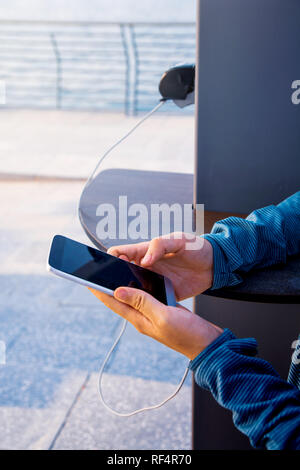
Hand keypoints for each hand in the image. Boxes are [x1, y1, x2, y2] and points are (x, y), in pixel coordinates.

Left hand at [88, 286, 222, 359]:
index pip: (112, 302)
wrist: (207, 345)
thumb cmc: (188, 335)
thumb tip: (118, 291)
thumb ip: (142, 302)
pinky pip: (145, 297)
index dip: (98, 290)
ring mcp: (152, 315)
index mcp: (139, 319)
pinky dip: (139, 287)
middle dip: (106, 286)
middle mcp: (142, 318)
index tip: (85, 278)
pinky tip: (139, 281)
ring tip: (112, 273)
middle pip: (119, 299)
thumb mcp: (163, 315)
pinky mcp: (162, 312)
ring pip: (132, 297)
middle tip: (96, 272)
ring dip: (121, 285)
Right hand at [107, 233, 213, 300]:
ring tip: (123, 299)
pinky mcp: (163, 293)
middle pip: (121, 272)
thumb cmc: (198, 247)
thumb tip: (144, 259)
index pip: (119, 252)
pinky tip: (142, 308)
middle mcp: (146, 266)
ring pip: (132, 288)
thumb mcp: (180, 240)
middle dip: (113, 278)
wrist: (215, 265)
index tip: (111, 267)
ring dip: (126, 293)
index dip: (110, 259)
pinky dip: (143, 304)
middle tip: (112, 286)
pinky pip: (148, 300)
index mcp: (146, 250)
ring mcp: (153, 280)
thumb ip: (160, 245)